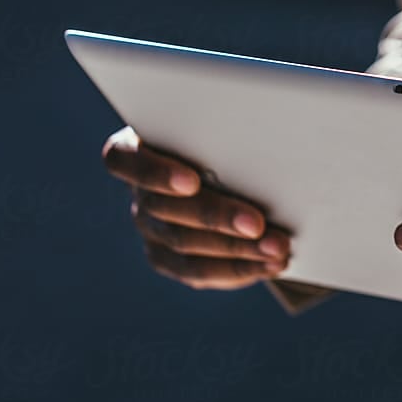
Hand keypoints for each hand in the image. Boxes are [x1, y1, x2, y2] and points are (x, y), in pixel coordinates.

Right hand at [102, 126, 291, 289]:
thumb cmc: (223, 138)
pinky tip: (270, 264)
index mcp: (135, 149)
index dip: (155, 173)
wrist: (228, 167)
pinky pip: (197, 273)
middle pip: (166, 209)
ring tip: (276, 249)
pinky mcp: (168, 258)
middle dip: (217, 218)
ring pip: (185, 246)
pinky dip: (238, 269)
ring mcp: (151, 229)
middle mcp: (139, 193)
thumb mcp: (217, 128)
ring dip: (236, 250)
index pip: (125, 160)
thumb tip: (261, 145)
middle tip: (258, 224)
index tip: (192, 181)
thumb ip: (222, 136)